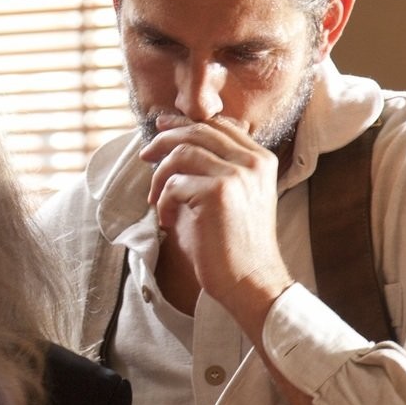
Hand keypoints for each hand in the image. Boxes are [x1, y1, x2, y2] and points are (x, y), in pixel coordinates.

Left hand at [142, 117, 294, 328]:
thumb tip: (177, 145)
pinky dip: (162, 203)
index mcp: (261, 160)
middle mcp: (252, 162)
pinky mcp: (218, 193)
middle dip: (164, 140)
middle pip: (198, 132)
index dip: (185, 124)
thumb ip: (217, 169)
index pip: (218, 126)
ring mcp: (237, 175)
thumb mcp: (235, 197)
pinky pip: (174, 185)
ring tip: (155, 200)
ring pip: (182, 154)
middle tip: (145, 155)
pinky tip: (166, 221)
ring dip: (159, 177)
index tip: (161, 129)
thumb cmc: (235, 245)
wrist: (249, 280)